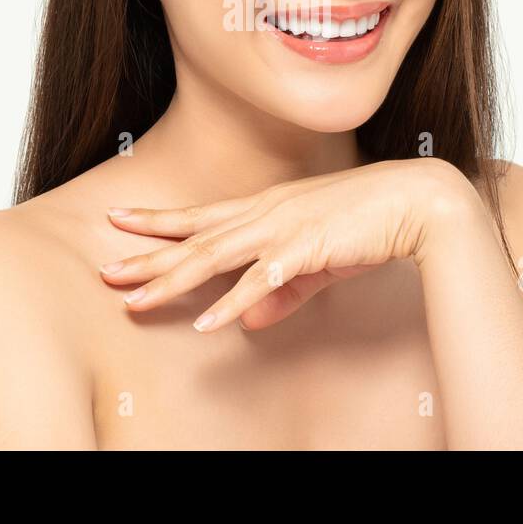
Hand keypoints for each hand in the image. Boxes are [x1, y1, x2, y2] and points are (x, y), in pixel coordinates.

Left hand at [97, 157, 479, 332]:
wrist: (417, 200)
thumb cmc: (369, 223)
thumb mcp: (316, 260)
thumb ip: (280, 292)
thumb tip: (245, 322)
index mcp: (267, 209)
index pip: (201, 217)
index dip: (159, 221)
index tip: (120, 221)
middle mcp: (265, 212)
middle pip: (194, 238)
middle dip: (147, 256)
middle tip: (105, 270)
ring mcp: (282, 228)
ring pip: (214, 257)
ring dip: (172, 280)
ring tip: (135, 299)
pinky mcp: (305, 249)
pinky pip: (261, 282)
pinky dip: (232, 303)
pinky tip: (208, 324)